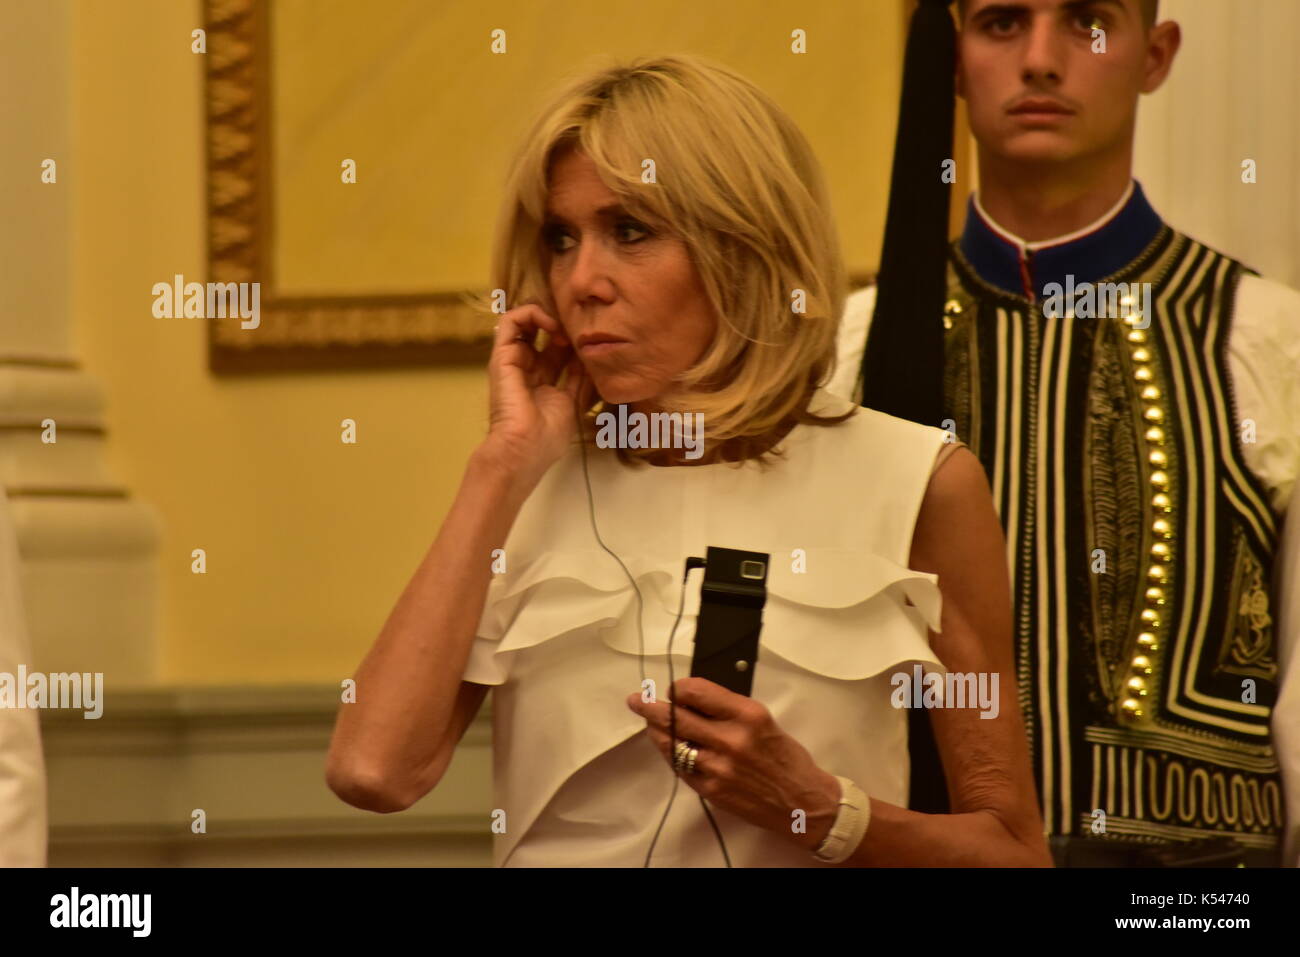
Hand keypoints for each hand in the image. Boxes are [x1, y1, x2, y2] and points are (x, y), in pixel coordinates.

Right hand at [482, 302, 589, 487]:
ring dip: (548, 316)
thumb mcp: (572, 405)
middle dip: (564, 325)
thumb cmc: (546, 437)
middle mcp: (527, 368)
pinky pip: (511, 321)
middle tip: (580, 330)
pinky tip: (552, 325)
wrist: (522, 451)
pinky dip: (532, 313)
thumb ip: (580, 381)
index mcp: (543, 382)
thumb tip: (590, 358)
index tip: (591, 340)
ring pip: (526, 322)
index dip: (574, 340)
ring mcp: (513, 361)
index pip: (557, 349)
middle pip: (544, 334)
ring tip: (565, 327)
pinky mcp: (502, 355)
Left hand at [625, 677, 840, 850]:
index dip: (679, 688)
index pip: (697, 691)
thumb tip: (695, 697)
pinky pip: (680, 767)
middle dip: (651, 706)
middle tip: (636, 700)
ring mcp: (718, 767)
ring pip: (672, 743)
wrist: (802, 802)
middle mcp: (730, 739)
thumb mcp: (763, 720)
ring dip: (656, 731)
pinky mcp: (710, 789)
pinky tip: (668, 747)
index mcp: (747, 715)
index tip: (674, 689)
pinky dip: (671, 754)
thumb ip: (729, 708)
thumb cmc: (786, 758)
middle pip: (677, 716)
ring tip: (648, 723)